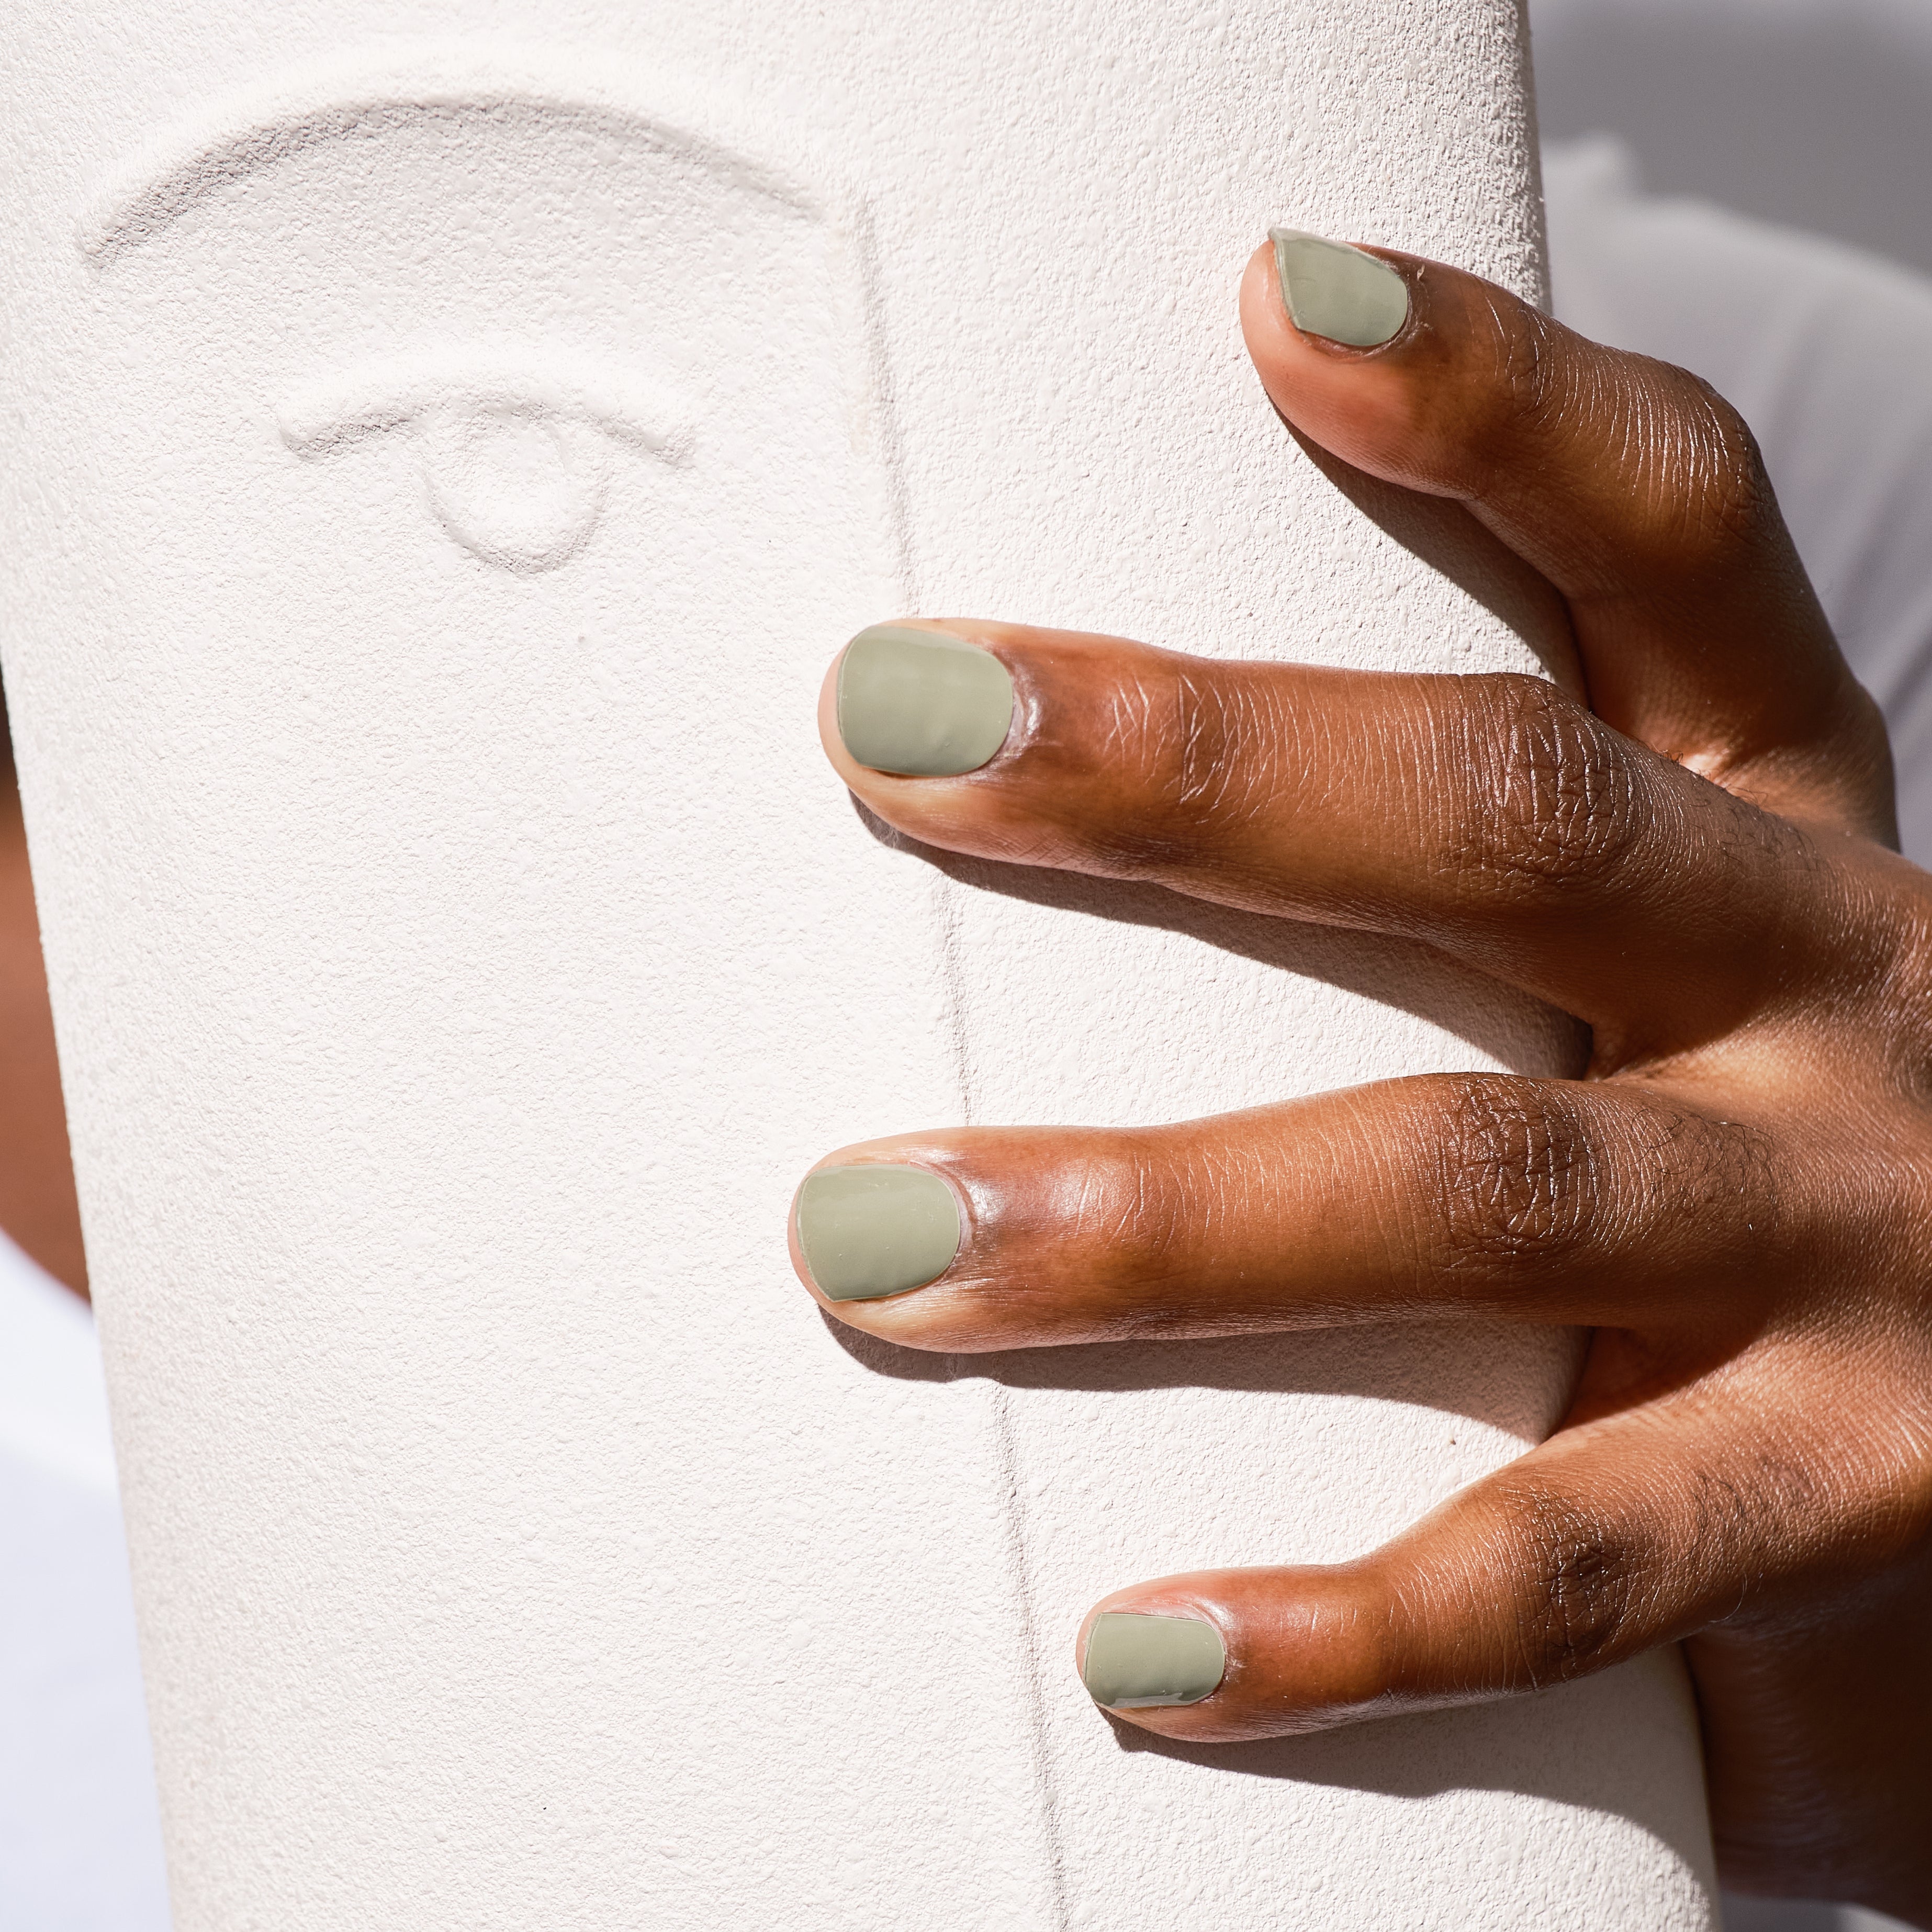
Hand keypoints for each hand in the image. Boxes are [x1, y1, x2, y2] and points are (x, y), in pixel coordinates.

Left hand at [788, 234, 1931, 1923]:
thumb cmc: (1743, 1132)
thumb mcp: (1643, 950)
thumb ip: (1432, 873)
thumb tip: (1055, 778)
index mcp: (1771, 816)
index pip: (1668, 542)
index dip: (1500, 402)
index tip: (1282, 295)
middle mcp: (1834, 984)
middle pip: (1507, 825)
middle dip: (1191, 772)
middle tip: (894, 725)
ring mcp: (1861, 1246)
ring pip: (1493, 1184)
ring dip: (1170, 1219)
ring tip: (885, 1240)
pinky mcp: (1852, 1493)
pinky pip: (1578, 1555)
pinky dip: (1354, 1614)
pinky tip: (1148, 1640)